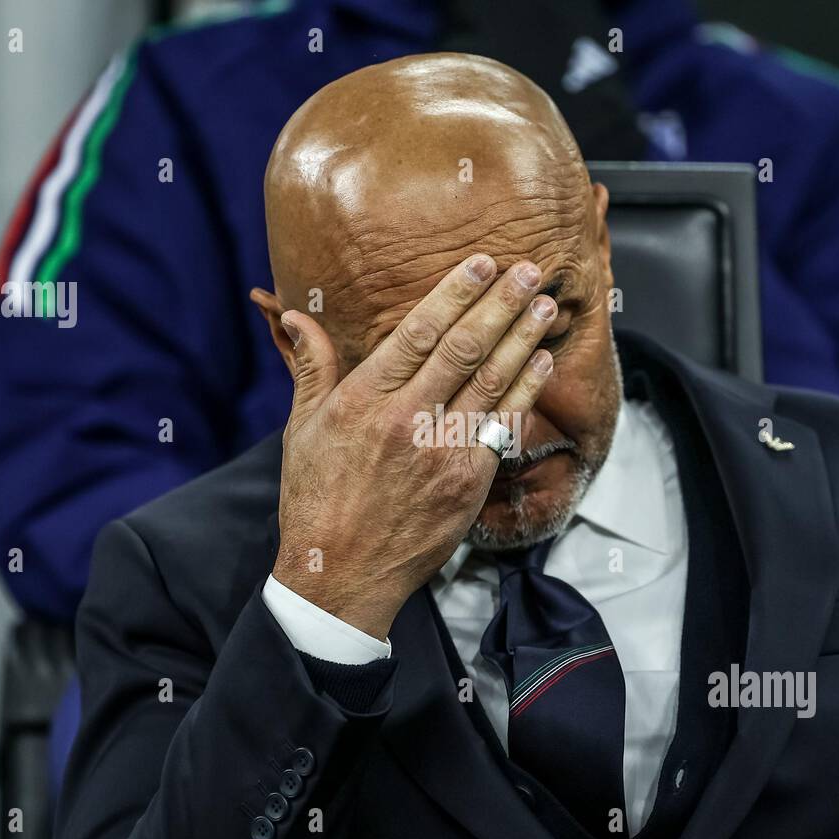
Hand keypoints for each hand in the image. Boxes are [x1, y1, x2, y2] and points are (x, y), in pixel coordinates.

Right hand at [271, 254, 555, 637]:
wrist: (342, 574)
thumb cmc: (317, 499)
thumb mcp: (302, 429)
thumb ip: (311, 367)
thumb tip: (293, 313)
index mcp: (363, 401)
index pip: (418, 332)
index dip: (455, 293)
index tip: (481, 264)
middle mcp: (406, 420)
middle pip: (464, 348)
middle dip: (501, 304)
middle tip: (529, 271)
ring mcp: (442, 452)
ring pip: (493, 381)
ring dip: (523, 339)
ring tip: (545, 306)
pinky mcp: (467, 481)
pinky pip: (503, 424)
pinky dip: (526, 389)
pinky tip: (541, 361)